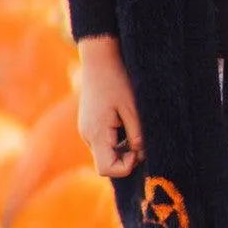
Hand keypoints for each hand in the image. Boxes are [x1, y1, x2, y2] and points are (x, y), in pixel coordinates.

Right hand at [78, 36, 144, 176]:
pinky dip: (116, 140)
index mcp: (97, 133)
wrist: (99, 59)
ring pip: (105, 153)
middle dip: (125, 158)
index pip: (106, 169)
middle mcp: (87, 135)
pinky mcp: (89, 123)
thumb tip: (141, 154)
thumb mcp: (132, 108)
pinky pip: (103, 142)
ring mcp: (86, 129)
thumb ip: (137, 135)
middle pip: (105, 163)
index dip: (126, 167)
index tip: (138, 150)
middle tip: (140, 140)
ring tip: (133, 128)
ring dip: (122, 149)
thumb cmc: (117, 81)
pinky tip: (125, 123)